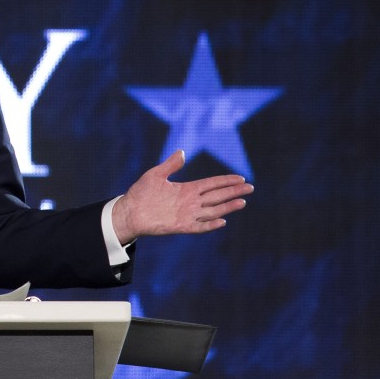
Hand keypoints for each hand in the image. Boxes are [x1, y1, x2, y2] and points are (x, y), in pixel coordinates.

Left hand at [112, 150, 254, 243]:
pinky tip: (222, 220)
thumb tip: (182, 152)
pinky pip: (199, 226)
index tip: (241, 178)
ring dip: (227, 207)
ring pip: (212, 210)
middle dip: (234, 192)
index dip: (226, 181)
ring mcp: (187, 214)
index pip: (212, 184)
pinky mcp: (181, 226)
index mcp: (187, 189)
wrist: (129, 211)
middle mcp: (191, 202)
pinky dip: (210, 224)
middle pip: (217, 196)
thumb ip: (170, 165)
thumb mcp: (155, 175)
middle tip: (250, 188)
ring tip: (242, 202)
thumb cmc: (141, 193)